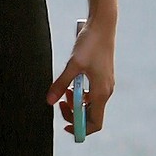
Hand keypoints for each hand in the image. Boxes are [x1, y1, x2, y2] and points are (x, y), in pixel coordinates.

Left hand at [50, 15, 115, 137]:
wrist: (103, 25)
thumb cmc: (90, 43)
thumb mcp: (73, 64)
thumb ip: (61, 84)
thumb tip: (49, 101)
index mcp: (101, 93)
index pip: (95, 123)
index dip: (80, 129)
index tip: (65, 126)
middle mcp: (106, 91)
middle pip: (91, 115)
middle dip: (74, 114)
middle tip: (59, 103)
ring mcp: (105, 85)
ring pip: (90, 104)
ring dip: (76, 102)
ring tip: (64, 89)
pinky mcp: (102, 77)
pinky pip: (91, 94)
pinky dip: (80, 93)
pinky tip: (71, 82)